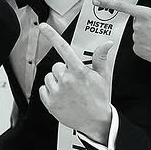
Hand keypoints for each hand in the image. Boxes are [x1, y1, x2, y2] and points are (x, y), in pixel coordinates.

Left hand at [37, 23, 113, 142]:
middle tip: (75, 82)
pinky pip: (43, 89)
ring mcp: (57, 92)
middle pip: (57, 66)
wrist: (96, 123)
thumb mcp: (103, 77)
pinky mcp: (50, 103)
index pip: (63, 48)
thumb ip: (101, 58)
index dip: (52, 35)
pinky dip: (50, 92)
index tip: (43, 26)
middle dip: (64, 71)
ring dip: (57, 82)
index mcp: (79, 71)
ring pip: (49, 77)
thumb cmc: (100, 99)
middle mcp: (66, 80)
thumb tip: (107, 43)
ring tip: (69, 91)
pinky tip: (62, 97)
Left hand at [94, 0, 150, 74]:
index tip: (97, 1)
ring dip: (149, 34)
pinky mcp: (138, 50)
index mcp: (145, 15)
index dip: (108, 3)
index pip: (123, 6)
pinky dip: (148, 45)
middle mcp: (138, 27)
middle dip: (147, 24)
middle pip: (139, 22)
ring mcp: (137, 39)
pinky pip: (141, 44)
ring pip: (140, 33)